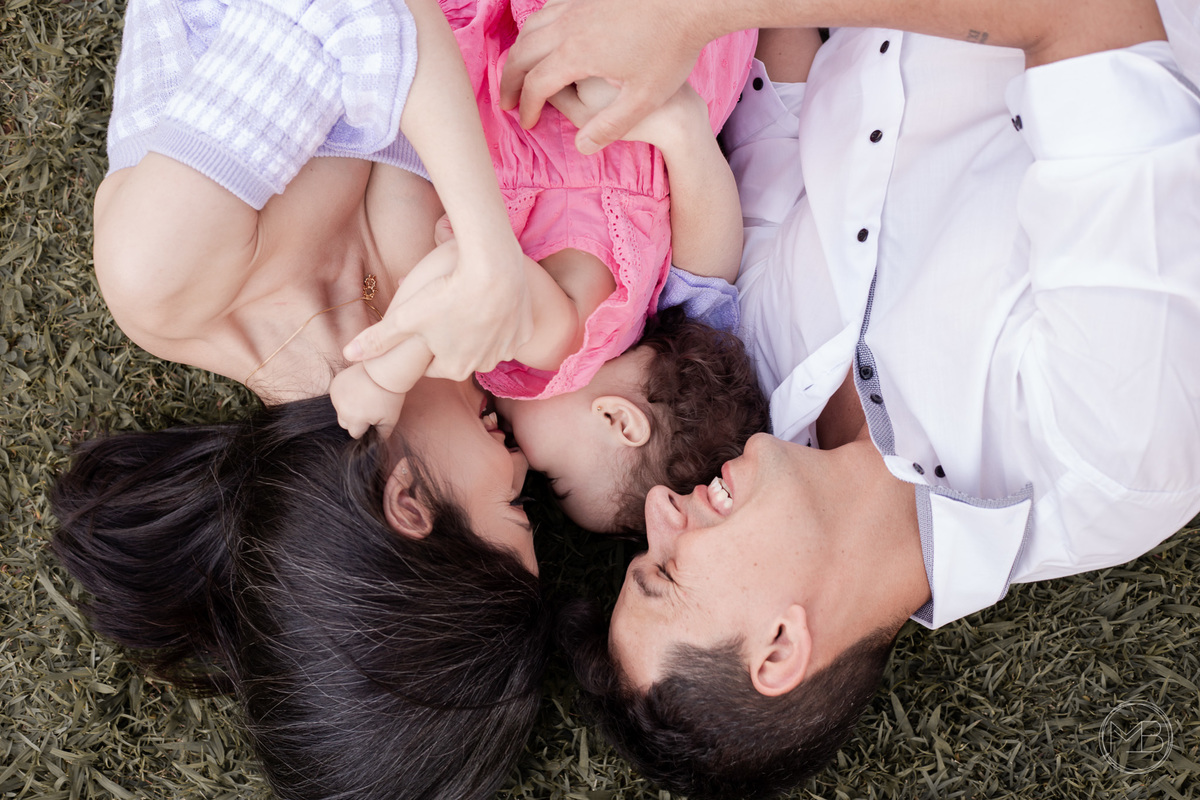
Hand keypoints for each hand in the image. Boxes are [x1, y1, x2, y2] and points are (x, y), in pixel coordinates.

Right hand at [329, 362, 409, 439]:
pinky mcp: (335, 385)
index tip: (372, 417)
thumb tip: (375, 443)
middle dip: (355, 419)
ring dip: (348, 407)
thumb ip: (382, 435)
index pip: (355, 433)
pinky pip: (337, 397)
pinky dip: (345, 396)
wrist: (385, 370)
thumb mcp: (390, 419)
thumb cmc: (390, 396)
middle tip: (368, 407)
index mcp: (354, 420)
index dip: (365, 427)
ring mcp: (336, 396)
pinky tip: (357, 389)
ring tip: (364, 397)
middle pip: (345, 423)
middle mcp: (342, 409)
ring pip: (340, 410)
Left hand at [344, 236, 532, 380]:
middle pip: (461, 352)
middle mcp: (483, 364)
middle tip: (445, 309)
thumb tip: (347, 355)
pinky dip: (501, 319)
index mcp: (453, 367)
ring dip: (477, 329)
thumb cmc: (446, 293)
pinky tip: (492, 302)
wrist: (494, 268)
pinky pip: (510, 329)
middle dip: (451, 337)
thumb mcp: (406, 316)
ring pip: (486, 341)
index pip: (432, 361)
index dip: (424, 341)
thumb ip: (378, 338)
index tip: (422, 324)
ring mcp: (507, 349)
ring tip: (467, 304)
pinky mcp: (525, 331)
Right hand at [500, 0, 705, 153]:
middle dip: (510, 81)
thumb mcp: (644, 99)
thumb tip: (581, 147)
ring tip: (519, 74)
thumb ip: (610, 126)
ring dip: (519, 52)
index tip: (527, 123)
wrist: (690, 2)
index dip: (527, 107)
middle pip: (522, 53)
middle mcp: (569, 24)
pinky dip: (537, 29)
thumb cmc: (671, 49)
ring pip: (532, 27)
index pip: (536, 84)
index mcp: (576, 53)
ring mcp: (577, 4)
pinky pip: (550, 9)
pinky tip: (545, 41)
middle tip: (507, 103)